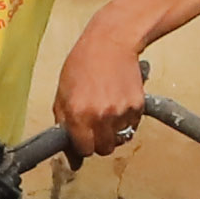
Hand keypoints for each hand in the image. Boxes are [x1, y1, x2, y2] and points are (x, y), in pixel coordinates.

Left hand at [57, 28, 151, 163]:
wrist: (111, 42)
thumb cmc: (84, 63)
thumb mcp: (62, 93)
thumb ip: (64, 124)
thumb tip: (72, 156)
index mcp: (78, 114)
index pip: (85, 150)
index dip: (83, 145)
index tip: (84, 138)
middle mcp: (100, 116)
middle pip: (105, 149)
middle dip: (100, 140)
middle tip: (97, 124)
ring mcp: (121, 112)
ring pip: (120, 138)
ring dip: (114, 129)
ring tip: (109, 107)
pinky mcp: (137, 106)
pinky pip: (132, 125)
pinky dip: (126, 118)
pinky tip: (119, 100)